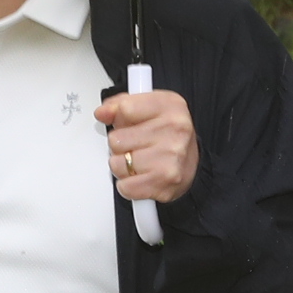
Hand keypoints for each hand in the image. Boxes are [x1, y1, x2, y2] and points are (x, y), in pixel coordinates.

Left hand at [98, 88, 196, 204]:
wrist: (191, 166)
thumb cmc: (168, 137)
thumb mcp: (148, 110)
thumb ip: (120, 105)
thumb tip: (102, 113)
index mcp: (171, 106)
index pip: (124, 108)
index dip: (120, 119)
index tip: (129, 124)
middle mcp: (175, 130)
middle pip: (116, 138)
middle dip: (120, 145)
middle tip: (137, 146)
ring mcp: (171, 157)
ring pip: (116, 164)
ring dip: (123, 166)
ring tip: (140, 162)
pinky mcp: (165, 181)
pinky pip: (125, 186)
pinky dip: (129, 185)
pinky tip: (142, 177)